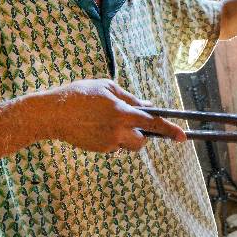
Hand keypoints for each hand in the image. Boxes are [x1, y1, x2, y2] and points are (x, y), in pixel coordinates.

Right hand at [38, 79, 185, 152]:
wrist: (52, 113)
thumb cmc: (80, 94)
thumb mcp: (107, 87)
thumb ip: (130, 98)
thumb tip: (148, 106)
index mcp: (123, 113)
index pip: (153, 124)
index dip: (171, 130)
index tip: (184, 137)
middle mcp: (118, 131)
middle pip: (143, 141)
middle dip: (143, 135)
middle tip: (131, 123)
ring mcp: (108, 143)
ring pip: (128, 145)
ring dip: (127, 137)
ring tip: (107, 122)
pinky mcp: (99, 149)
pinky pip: (113, 146)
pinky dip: (111, 138)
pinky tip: (95, 127)